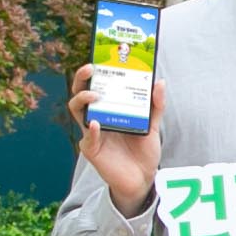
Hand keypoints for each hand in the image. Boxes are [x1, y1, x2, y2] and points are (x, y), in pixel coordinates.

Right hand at [67, 65, 160, 214]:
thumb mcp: (153, 125)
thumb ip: (156, 106)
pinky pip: (87, 137)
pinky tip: (96, 123)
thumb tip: (159, 81)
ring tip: (94, 95)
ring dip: (83, 100)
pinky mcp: (92, 149)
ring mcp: (92, 133)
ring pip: (77, 111)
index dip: (94, 72)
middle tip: (91, 68)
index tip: (99, 58)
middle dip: (81, 79)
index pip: (96, 85)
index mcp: (109, 109)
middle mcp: (97, 117)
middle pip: (80, 93)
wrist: (143, 178)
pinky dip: (90, 129)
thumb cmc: (143, 150)